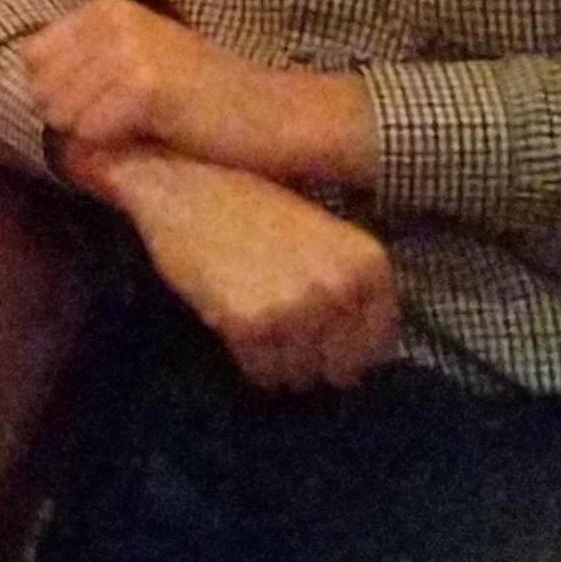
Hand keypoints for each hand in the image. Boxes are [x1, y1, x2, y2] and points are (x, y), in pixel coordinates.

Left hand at [19, 0, 373, 189]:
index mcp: (105, 9)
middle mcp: (111, 20)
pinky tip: (153, 140)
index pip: (33, 59)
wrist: (276, 115)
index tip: (101, 110)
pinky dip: (115, 148)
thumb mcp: (141, 59)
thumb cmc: (206, 97)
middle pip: (42, 89)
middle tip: (125, 127)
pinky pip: (92, 132)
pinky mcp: (145, 88)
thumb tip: (26, 78)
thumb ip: (87, 62)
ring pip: (62, 114)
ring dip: (93, 137)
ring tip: (140, 132)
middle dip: (71, 119)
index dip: (58, 95)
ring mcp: (127, 51)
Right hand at [72, 144, 401, 391]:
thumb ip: (347, 287)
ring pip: (299, 376)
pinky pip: (261, 373)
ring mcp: (295, 307)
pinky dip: (250, 364)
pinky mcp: (250, 323)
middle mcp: (339, 287)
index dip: (346, 350)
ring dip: (279, 365)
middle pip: (338, 368)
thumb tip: (355, 364)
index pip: (377, 345)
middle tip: (284, 334)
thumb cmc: (250, 207)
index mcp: (367, 263)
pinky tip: (237, 328)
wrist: (183, 186)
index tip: (322, 340)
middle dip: (313, 360)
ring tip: (259, 328)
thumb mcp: (321, 236)